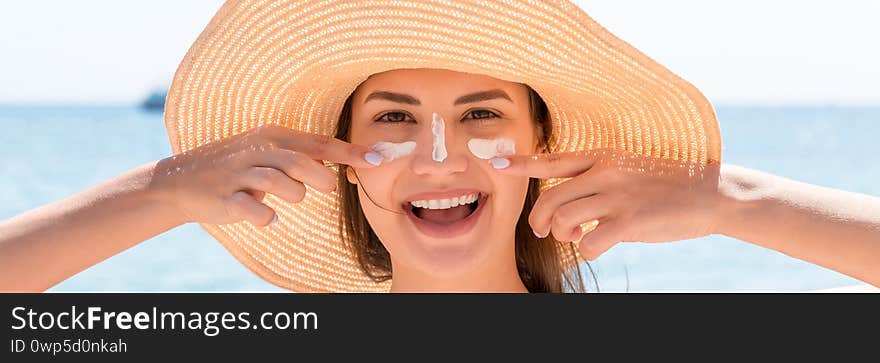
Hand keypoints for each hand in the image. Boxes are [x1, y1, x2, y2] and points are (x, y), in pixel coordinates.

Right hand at [152, 125, 381, 226]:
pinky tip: (267, 217)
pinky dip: (265, 217)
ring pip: (280, 184)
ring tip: (287, 199)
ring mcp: (239, 173)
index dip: (350, 153)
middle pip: (301, 162)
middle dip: (320, 178)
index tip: (378, 161)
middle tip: (325, 188)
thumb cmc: (237, 167)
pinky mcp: (225, 197)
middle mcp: (257, 150)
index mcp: (273, 136)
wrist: (181, 180)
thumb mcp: (269, 153)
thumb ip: (303, 157)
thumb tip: (342, 167)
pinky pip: (253, 210)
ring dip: (292, 195)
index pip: (319, 143)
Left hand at [492, 149, 721, 259]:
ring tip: (573, 236)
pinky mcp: (630, 220)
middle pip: (550, 198)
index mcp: (602, 156)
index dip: (520, 163)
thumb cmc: (666, 186)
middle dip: (539, 218)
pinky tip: (598, 247)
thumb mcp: (628, 171)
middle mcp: (605, 172)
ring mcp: (617, 195)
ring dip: (562, 234)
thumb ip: (594, 183)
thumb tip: (565, 214)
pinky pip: (589, 242)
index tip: (495, 163)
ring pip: (563, 219)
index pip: (552, 160)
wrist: (710, 193)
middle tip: (544, 229)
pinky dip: (586, 250)